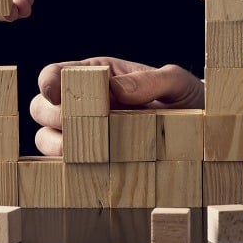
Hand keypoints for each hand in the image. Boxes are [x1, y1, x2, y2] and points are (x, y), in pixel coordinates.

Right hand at [29, 57, 203, 155]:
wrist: (201, 131)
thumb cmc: (185, 99)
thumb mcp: (176, 83)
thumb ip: (150, 80)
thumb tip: (117, 89)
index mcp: (94, 74)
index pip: (54, 74)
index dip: (48, 83)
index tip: (58, 94)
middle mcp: (81, 103)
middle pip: (40, 107)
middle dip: (53, 117)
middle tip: (78, 127)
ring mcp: (82, 133)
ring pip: (44, 137)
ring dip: (57, 145)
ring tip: (86, 152)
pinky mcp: (89, 160)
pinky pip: (61, 165)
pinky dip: (67, 167)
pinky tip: (89, 168)